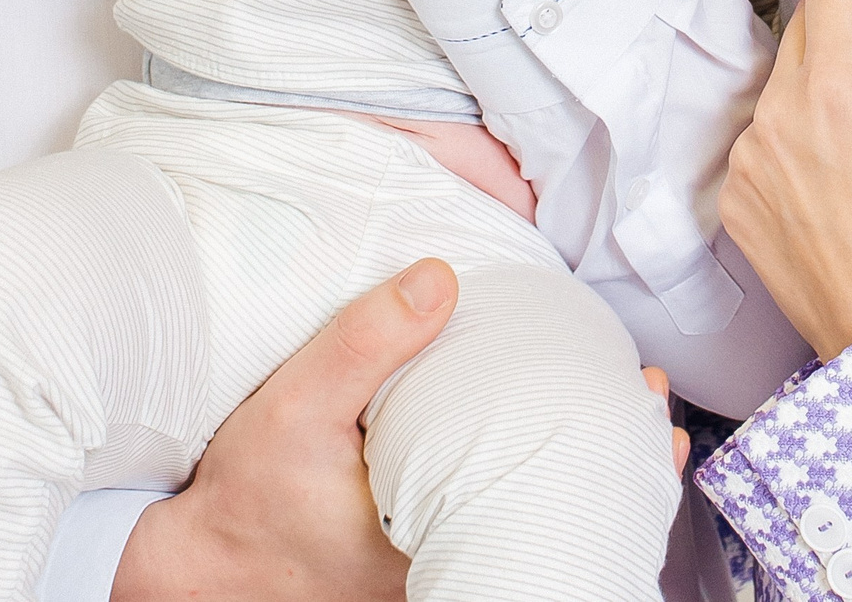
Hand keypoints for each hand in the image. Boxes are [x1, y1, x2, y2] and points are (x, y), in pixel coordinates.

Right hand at [111, 260, 685, 601]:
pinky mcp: (421, 567)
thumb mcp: (294, 407)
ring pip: (532, 525)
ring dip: (575, 474)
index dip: (609, 462)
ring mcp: (439, 572)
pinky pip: (497, 530)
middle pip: (555, 517)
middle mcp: (448, 565)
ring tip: (628, 424)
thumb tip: (439, 280)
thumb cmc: (246, 494)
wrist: (200, 563)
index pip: (547, 506)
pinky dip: (532, 487)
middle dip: (610, 463)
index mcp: (433, 539)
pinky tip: (553, 448)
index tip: (648, 408)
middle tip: (651, 406)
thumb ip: (364, 343)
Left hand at [721, 0, 851, 357]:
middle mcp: (776, 115)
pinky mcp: (735, 196)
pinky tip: (834, 183)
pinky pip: (763, 141)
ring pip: (781, 89)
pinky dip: (793, 143)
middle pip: (801, 35)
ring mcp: (748, 158)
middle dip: (843, 41)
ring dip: (817, 93)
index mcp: (834, 88)